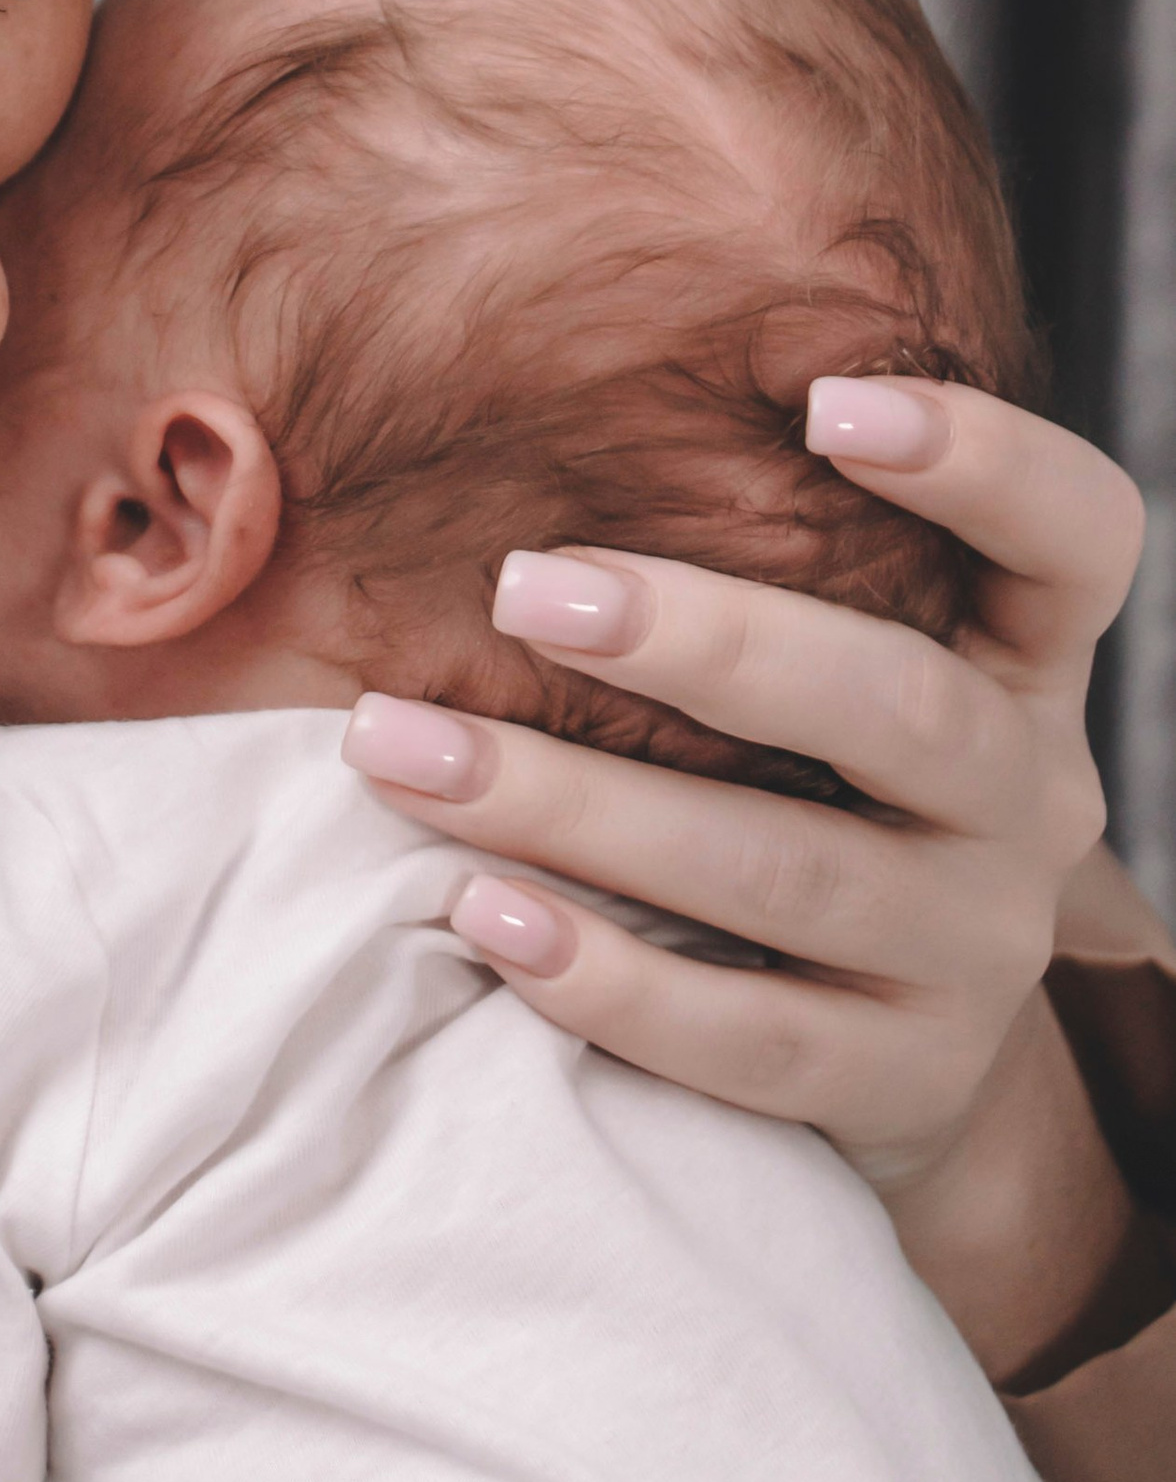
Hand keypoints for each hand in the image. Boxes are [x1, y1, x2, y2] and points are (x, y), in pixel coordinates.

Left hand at [340, 381, 1141, 1192]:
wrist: (877, 1056)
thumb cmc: (801, 802)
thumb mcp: (818, 687)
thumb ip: (746, 570)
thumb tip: (484, 438)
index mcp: (1018, 667)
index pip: (1074, 538)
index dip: (985, 462)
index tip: (825, 401)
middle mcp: (1026, 800)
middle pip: (901, 704)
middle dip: (704, 642)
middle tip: (521, 588)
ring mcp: (973, 952)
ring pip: (786, 871)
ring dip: (577, 806)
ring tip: (405, 752)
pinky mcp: (900, 1080)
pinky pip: (749, 1038)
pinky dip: (607, 978)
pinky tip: (481, 914)